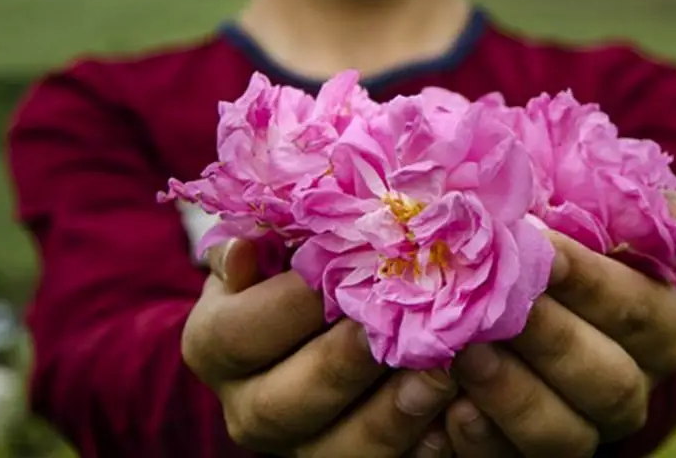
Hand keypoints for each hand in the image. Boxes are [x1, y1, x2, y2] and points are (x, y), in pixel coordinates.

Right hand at [182, 238, 457, 456]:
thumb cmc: (302, 262)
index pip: (236, 335)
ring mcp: (302, 445)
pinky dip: (424, 445)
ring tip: (438, 376)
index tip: (336, 274)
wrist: (329, 315)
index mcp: (216, 346)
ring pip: (336, 451)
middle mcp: (249, 407)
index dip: (285, 307)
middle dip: (338, 366)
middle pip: (279, 406)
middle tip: (387, 332)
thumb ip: (262, 240)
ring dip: (390, 415)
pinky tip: (459, 413)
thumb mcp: (273, 243)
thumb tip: (241, 249)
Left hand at [442, 191, 675, 456]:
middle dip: (548, 338)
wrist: (513, 290)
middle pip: (608, 379)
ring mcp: (582, 429)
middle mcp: (630, 386)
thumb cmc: (557, 237)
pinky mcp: (529, 456)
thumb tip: (671, 213)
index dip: (590, 279)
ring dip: (512, 393)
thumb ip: (635, 206)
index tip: (534, 240)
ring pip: (564, 433)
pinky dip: (483, 439)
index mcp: (659, 324)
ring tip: (463, 353)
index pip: (638, 307)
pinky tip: (453, 408)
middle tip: (492, 303)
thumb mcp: (597, 209)